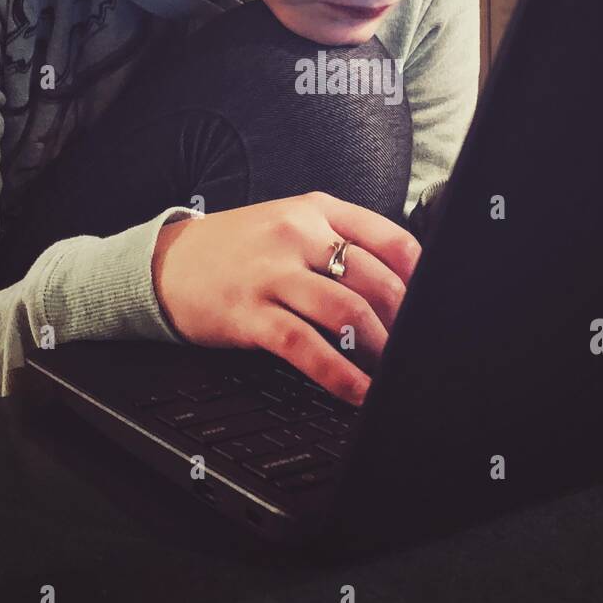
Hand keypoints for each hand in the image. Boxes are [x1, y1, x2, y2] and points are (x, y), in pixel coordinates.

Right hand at [151, 191, 421, 404]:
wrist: (166, 263)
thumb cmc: (238, 248)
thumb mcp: (291, 223)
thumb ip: (341, 240)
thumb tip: (402, 283)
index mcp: (317, 209)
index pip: (389, 238)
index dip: (421, 277)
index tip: (435, 304)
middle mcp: (298, 235)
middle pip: (375, 279)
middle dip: (405, 321)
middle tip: (417, 345)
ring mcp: (272, 273)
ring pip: (347, 312)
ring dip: (381, 349)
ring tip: (395, 370)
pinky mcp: (250, 312)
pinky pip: (306, 347)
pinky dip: (339, 375)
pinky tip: (357, 392)